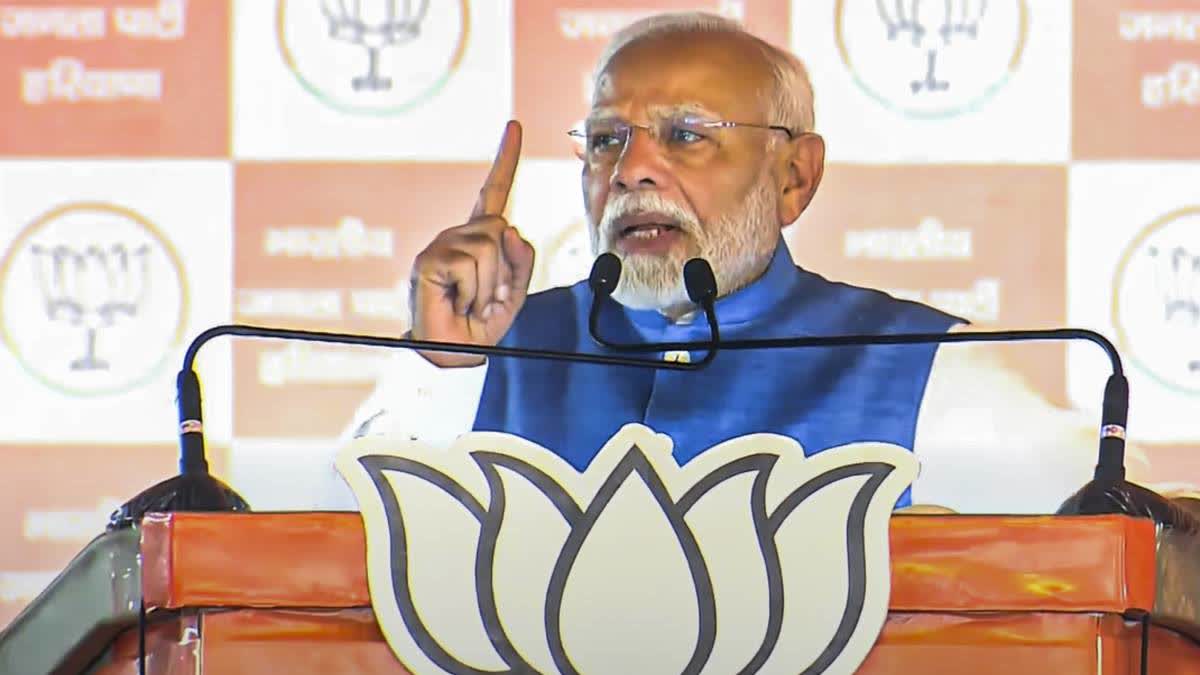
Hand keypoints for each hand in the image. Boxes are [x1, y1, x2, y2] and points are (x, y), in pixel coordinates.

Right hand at [409, 121, 535, 366]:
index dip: (505, 158)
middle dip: (505, 271)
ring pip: (489, 248)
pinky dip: (472, 292)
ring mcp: (441, 245)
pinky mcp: (429, 260)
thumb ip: (522, 260)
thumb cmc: (479, 324)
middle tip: (485, 298)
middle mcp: (458, 235)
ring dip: (489, 285)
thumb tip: (510, 229)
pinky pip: (471, 265)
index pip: (494, 191)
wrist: (453, 354)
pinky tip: (455, 301)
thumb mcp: (514, 292)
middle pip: (501, 230)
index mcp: (479, 238)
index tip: (514, 125)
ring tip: (469, 302)